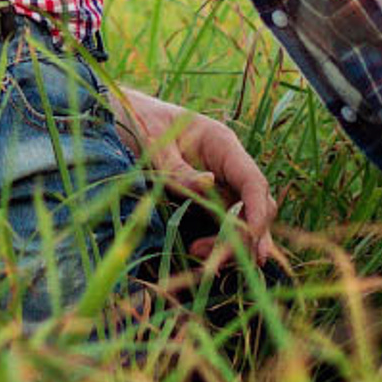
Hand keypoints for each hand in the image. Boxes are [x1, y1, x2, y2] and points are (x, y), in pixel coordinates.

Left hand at [117, 88, 279, 264]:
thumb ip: (178, 168)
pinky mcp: (211, 199)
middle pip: (255, 207)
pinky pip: (225, 225)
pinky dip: (217, 242)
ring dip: (230, 245)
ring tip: (199, 258)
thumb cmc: (141, 124)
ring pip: (243, 221)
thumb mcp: (154, 145)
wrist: (124, 118)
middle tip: (215, 263)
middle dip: (245, 238)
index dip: (258, 212)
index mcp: (222, 144)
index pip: (254, 181)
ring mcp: (223, 183)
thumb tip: (209, 184)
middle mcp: (229, 166)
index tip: (252, 239)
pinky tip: (199, 253)